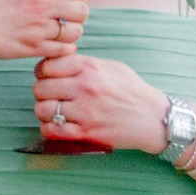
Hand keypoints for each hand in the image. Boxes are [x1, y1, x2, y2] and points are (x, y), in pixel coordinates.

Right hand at [0, 0, 86, 63]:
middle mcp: (39, 6)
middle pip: (81, 11)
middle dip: (75, 14)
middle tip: (63, 16)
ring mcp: (36, 29)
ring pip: (75, 32)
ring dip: (69, 32)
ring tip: (55, 31)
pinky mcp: (31, 48)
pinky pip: (63, 49)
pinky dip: (62, 48)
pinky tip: (49, 43)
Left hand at [32, 51, 171, 152]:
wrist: (155, 119)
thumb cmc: (132, 91)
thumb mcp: (111, 67)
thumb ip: (83, 63)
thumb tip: (56, 62)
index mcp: (89, 68)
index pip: (46, 66)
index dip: (43, 72)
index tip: (48, 78)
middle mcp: (85, 88)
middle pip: (40, 88)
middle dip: (42, 93)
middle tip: (51, 97)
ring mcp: (85, 111)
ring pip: (42, 110)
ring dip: (44, 112)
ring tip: (54, 112)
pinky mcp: (87, 132)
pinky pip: (51, 130)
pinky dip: (49, 129)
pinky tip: (57, 126)